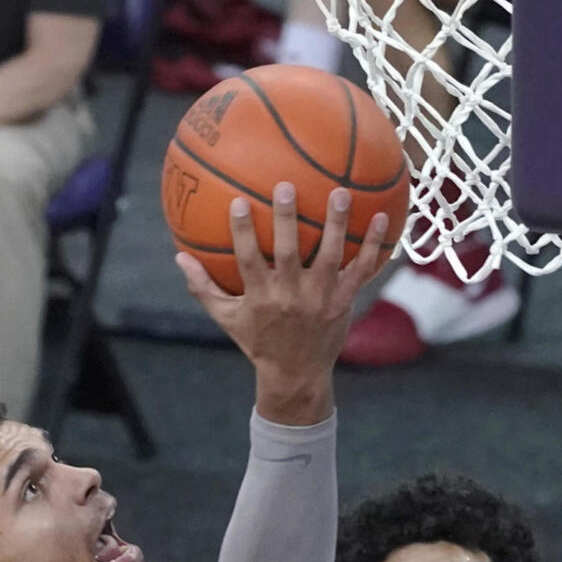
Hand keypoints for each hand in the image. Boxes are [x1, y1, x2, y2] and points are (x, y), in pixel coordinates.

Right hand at [175, 185, 389, 415]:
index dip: (244, 232)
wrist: (296, 375)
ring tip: (341, 192)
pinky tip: (382, 218)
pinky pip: (361, 271)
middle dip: (288, 221)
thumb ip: (204, 287)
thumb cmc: (259, 342)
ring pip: (330, 258)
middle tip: (286, 186)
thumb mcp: (227, 319)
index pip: (249, 260)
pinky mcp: (344, 303)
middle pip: (290, 254)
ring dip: (336, 225)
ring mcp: (321, 300)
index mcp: (262, 297)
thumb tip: (179, 257)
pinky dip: (374, 247)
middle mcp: (292, 297)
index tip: (238, 202)